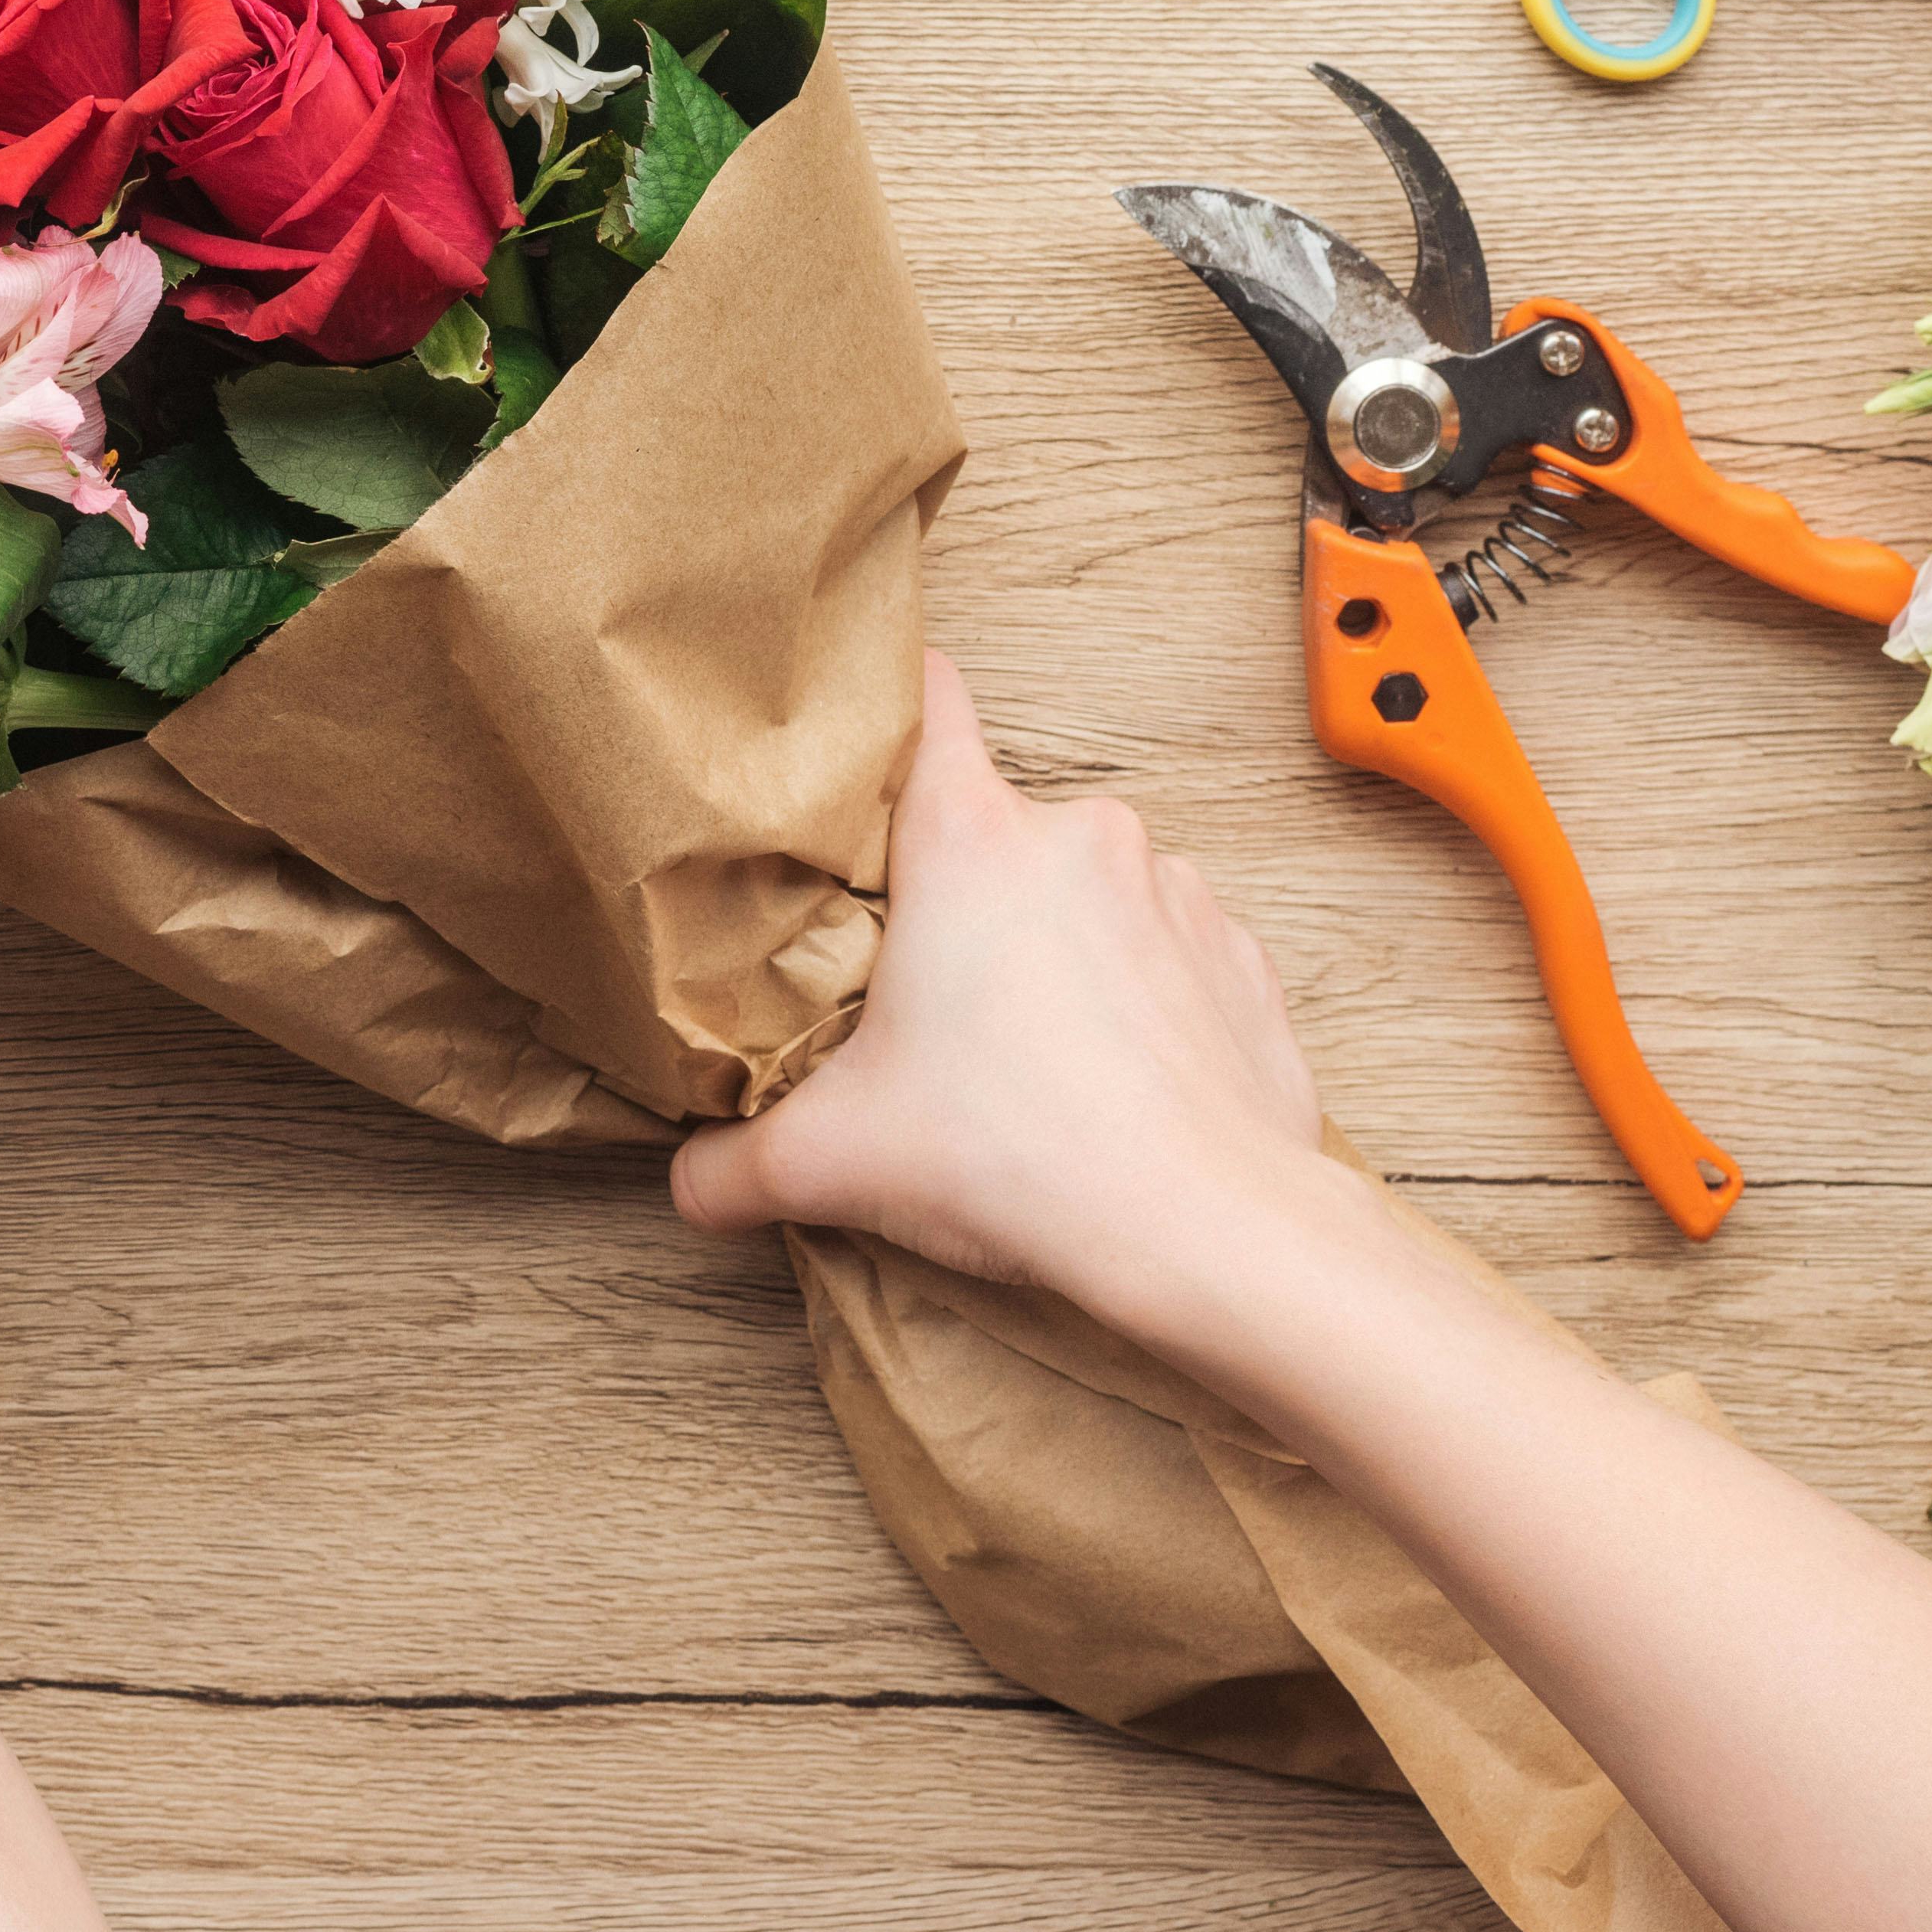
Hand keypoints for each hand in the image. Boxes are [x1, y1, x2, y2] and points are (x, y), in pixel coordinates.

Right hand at [671, 653, 1375, 1351]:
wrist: (1205, 1230)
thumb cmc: (1020, 1160)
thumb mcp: (833, 1160)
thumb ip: (734, 1162)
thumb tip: (691, 1181)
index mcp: (970, 841)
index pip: (928, 700)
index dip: (892, 707)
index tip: (870, 740)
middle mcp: (1079, 836)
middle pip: (995, 828)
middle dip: (963, 898)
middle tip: (930, 993)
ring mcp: (1174, 891)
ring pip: (1087, 892)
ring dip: (1059, 948)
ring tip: (1032, 1054)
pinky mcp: (1240, 958)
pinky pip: (1170, 952)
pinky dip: (1141, 999)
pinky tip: (1115, 1080)